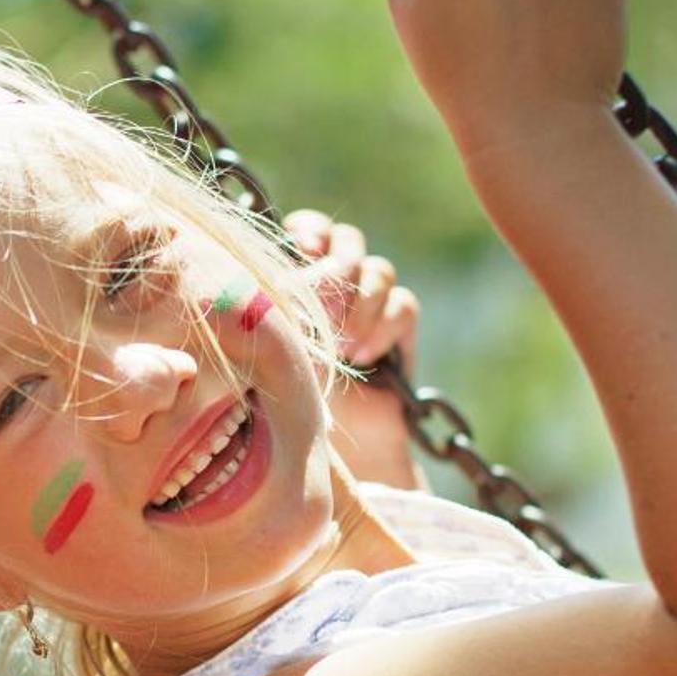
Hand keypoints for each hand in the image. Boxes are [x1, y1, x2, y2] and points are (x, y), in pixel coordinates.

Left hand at [284, 209, 428, 491]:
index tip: (301, 249)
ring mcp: (371, 303)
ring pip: (379, 270)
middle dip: (338, 268)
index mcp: (298, 276)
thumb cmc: (285, 397)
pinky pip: (403, 304)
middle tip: (324, 306)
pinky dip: (383, 328)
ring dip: (360, 306)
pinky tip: (364, 357)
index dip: (310, 230)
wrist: (333, 446)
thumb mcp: (273, 345)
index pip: (310, 228)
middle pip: (349, 239)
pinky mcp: (399, 327)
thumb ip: (279, 307)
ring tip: (341, 346)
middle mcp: (337, 283)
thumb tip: (280, 279)